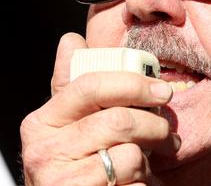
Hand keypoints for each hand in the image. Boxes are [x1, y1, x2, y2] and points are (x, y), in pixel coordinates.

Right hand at [20, 33, 178, 184]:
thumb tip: (71, 40)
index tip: (162, 91)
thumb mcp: (63, 126)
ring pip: (129, 157)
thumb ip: (69, 86)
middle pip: (117, 122)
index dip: (132, 84)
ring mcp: (60, 182)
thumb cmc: (70, 166)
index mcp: (41, 123)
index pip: (89, 87)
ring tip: (148, 164)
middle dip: (154, 126)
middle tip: (169, 134)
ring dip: (148, 161)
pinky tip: (137, 185)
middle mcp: (44, 152)